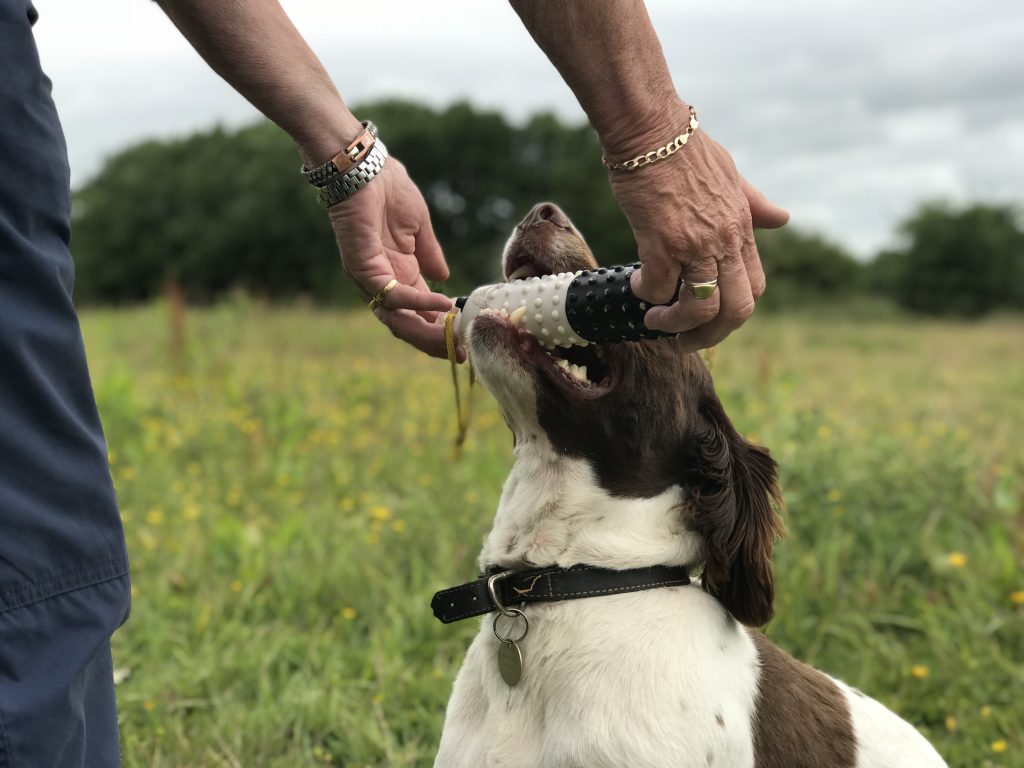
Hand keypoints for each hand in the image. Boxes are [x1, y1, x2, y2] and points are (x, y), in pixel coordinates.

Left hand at [326, 159, 454, 358]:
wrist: (362, 165)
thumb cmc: (388, 188)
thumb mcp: (419, 227)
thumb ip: (430, 254)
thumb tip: (444, 278)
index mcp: (397, 272)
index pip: (417, 312)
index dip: (440, 328)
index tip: (465, 341)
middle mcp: (383, 281)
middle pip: (406, 325)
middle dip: (434, 342)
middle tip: (461, 354)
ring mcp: (371, 277)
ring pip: (397, 319)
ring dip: (427, 331)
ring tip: (454, 339)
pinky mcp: (363, 267)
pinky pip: (393, 295)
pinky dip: (419, 303)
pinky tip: (444, 304)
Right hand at [610, 122, 788, 349]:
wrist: (652, 130)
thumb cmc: (685, 149)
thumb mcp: (731, 175)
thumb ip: (753, 203)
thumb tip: (782, 218)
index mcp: (742, 229)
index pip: (754, 287)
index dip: (734, 312)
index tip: (710, 316)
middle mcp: (724, 241)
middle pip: (735, 310)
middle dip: (710, 336)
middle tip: (684, 342)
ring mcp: (696, 244)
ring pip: (699, 308)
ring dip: (674, 325)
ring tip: (654, 322)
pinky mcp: (662, 242)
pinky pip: (657, 288)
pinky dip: (645, 296)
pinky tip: (635, 285)